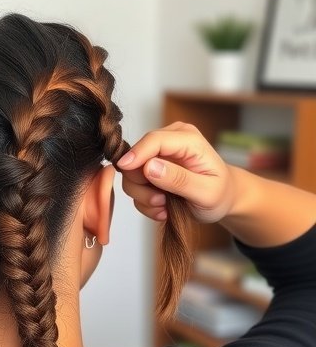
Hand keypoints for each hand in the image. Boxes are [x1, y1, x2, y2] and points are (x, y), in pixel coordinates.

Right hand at [116, 121, 235, 224]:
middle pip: (136, 156)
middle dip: (142, 184)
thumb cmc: (220, 194)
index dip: (137, 153)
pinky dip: (145, 201)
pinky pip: (136, 185)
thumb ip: (179, 179)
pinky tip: (163, 208)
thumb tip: (149, 167)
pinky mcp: (151, 167)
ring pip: (132, 173)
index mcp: (188, 139)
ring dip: (144, 196)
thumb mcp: (207, 192)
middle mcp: (170, 141)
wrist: (222, 199)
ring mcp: (159, 154)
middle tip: (160, 202)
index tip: (124, 168)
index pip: (154, 140)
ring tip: (164, 207)